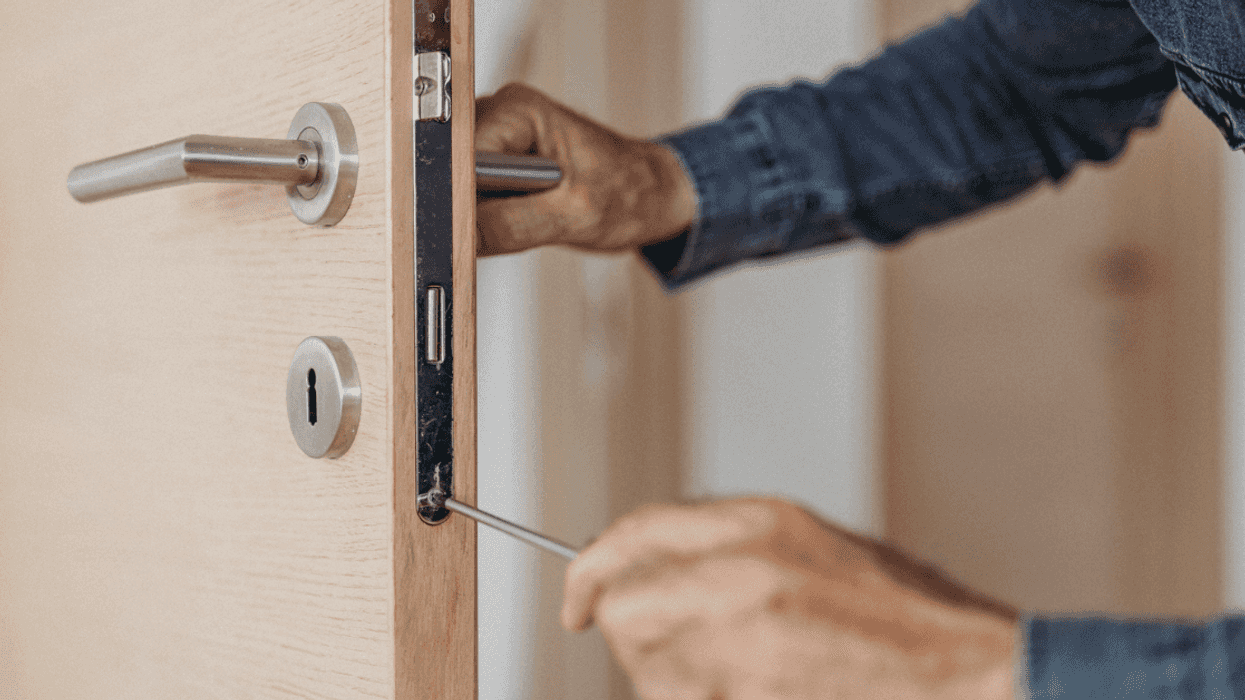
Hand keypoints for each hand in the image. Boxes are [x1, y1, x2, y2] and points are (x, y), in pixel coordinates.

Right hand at [474, 83, 696, 255]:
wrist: (649, 195)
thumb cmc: (628, 194)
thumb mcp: (573, 217)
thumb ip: (509, 225)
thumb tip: (456, 237)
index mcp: (518, 111)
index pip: (456, 154)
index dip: (453, 197)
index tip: (459, 232)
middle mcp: (499, 115)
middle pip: (447, 167)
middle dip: (462, 208)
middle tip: (503, 230)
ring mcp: (495, 138)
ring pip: (454, 185)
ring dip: (473, 215)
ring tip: (522, 221)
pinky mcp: (496, 162)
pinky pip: (470, 194)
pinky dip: (482, 217)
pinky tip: (514, 220)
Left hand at [562, 498, 1019, 699]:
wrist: (976, 675)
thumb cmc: (907, 616)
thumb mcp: (816, 547)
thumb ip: (733, 548)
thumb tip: (658, 565)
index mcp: (761, 523)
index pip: (633, 534)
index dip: (591, 569)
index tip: (578, 599)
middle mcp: (742, 574)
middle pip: (623, 604)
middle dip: (626, 631)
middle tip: (656, 650)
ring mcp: (747, 643)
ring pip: (646, 666)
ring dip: (665, 677)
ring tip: (729, 676)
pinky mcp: (748, 696)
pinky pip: (682, 698)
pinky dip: (695, 697)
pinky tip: (746, 693)